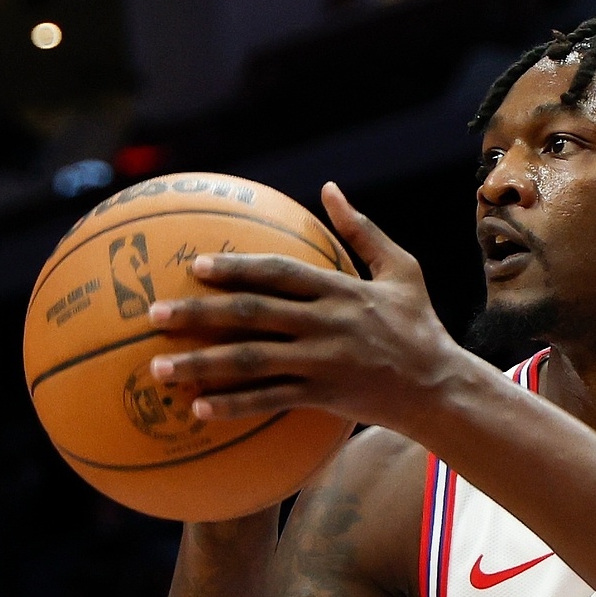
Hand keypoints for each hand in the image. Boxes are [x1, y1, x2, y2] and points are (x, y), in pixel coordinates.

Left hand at [146, 182, 468, 432]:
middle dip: (200, 314)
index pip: (280, 273)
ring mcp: (324, 362)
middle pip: (254, 315)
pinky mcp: (324, 396)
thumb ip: (363, 231)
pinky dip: (234, 406)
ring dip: (202, 365)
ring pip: (253, 362)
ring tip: (158, 368)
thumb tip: (330, 187)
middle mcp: (328, 324)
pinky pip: (271, 402)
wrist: (441, 388)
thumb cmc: (419, 326)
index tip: (195, 265)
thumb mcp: (402, 270)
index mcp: (342, 290)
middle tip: (154, 313)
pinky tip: (198, 409)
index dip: (237, 268)